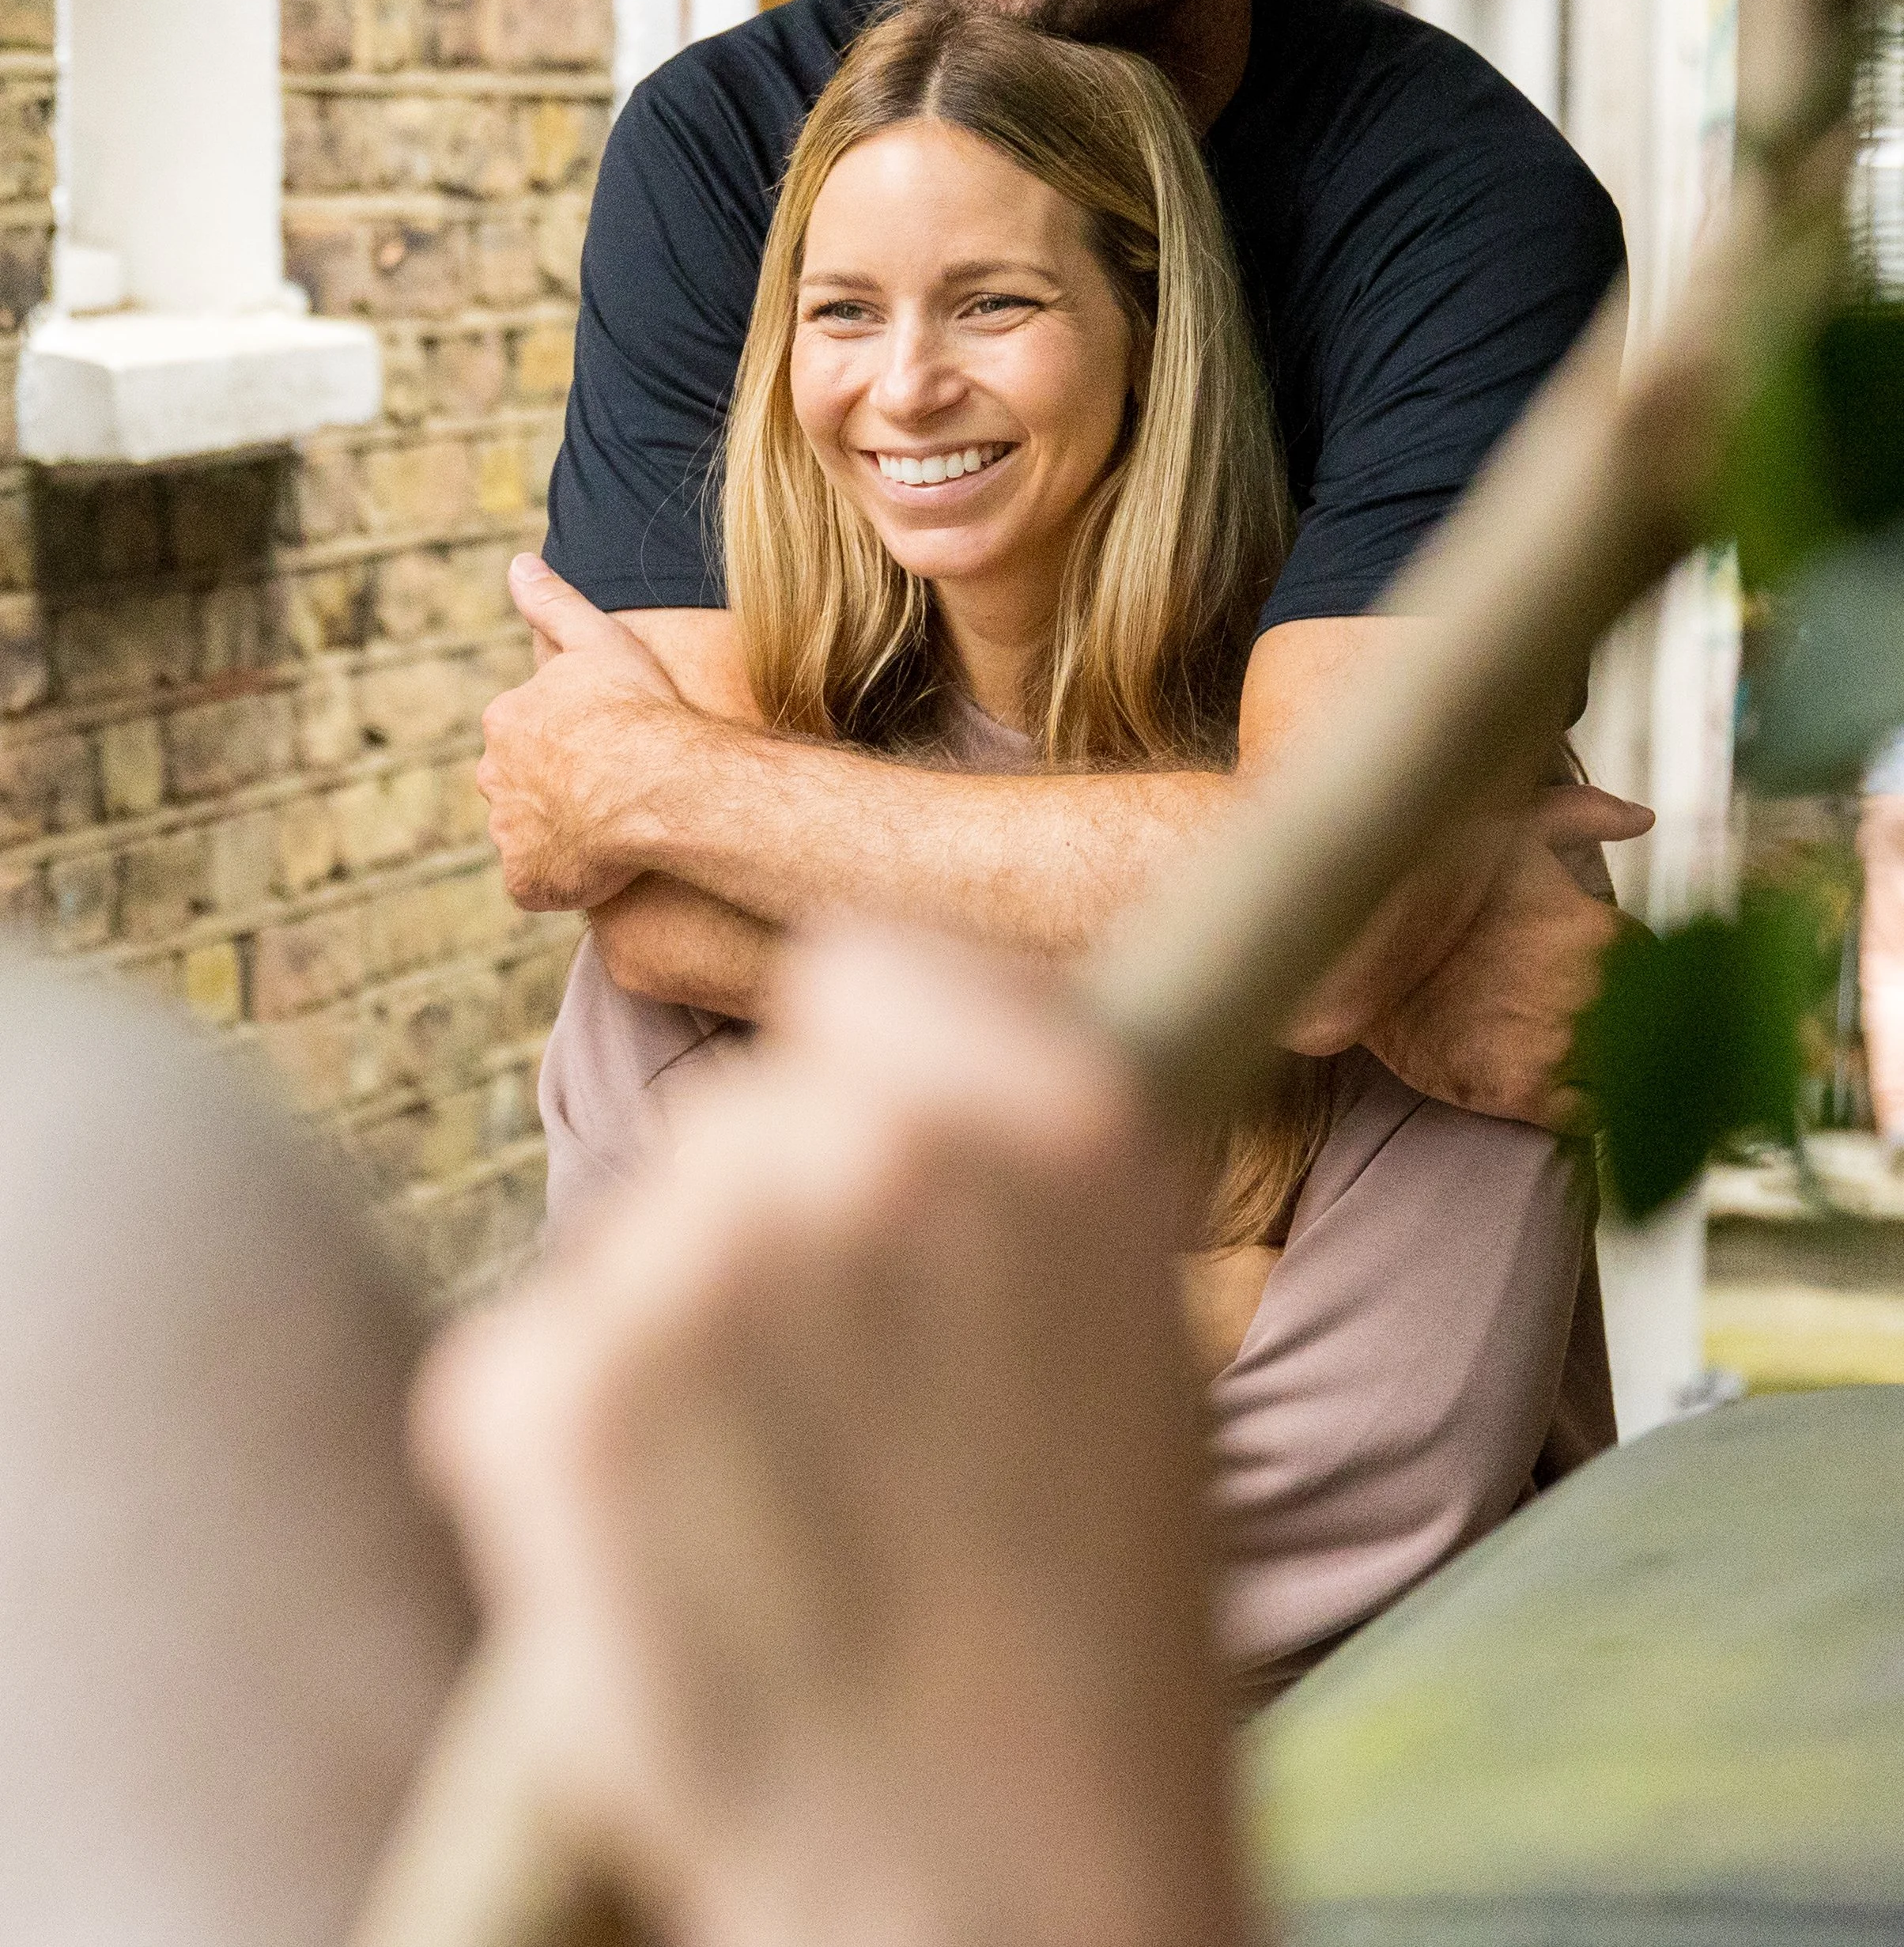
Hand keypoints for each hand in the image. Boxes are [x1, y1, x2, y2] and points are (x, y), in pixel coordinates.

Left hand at [414, 927, 1247, 1946]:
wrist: (1006, 1889)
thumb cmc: (1080, 1628)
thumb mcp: (1127, 1334)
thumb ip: (1000, 1167)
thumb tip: (866, 1063)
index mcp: (1055, 1120)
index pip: (858, 977)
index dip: (851, 1083)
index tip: (872, 1192)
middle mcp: (879, 1152)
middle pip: (734, 1123)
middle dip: (762, 1243)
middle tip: (845, 1432)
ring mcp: (707, 1265)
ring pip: (630, 1246)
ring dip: (666, 1357)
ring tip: (778, 1527)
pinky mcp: (552, 1395)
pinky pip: (522, 1360)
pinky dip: (558, 1462)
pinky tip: (671, 1576)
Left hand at [479, 557, 699, 909]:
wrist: (655, 783)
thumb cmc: (635, 709)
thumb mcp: (597, 639)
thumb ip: (553, 603)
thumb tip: (516, 564)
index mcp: (506, 718)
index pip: (526, 732)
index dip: (569, 740)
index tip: (609, 745)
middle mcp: (494, 775)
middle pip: (521, 783)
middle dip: (556, 788)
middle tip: (611, 791)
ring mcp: (508, 832)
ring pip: (529, 834)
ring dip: (559, 834)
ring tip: (614, 832)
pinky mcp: (526, 880)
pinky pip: (538, 883)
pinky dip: (560, 881)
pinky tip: (600, 872)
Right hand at [1350, 782, 1652, 1127]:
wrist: (1356, 950)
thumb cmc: (1435, 883)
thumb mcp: (1508, 827)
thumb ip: (1583, 814)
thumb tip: (1644, 818)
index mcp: (1603, 932)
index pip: (1662, 969)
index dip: (1643, 974)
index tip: (1615, 976)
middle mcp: (1592, 995)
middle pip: (1652, 1029)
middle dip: (1634, 1025)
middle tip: (1595, 1018)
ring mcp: (1557, 1048)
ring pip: (1625, 1075)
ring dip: (1613, 1069)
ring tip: (1579, 1053)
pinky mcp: (1520, 1094)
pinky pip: (1589, 1117)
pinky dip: (1585, 1109)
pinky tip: (1561, 1086)